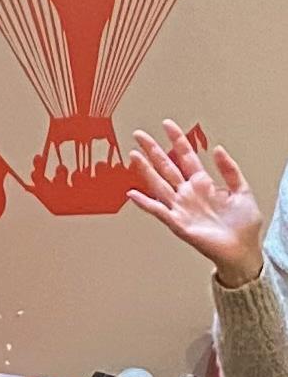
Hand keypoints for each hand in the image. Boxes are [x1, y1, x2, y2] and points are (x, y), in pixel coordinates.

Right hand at [129, 123, 264, 287]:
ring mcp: (181, 207)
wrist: (242, 251)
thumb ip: (230, 170)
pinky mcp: (178, 223)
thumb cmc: (243, 226)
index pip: (186, 156)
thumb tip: (218, 149)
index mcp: (203, 184)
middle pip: (167, 166)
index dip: (177, 140)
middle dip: (154, 150)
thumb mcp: (242, 191)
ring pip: (159, 184)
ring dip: (146, 170)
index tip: (167, 125)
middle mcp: (188, 194)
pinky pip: (159, 210)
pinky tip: (133, 194)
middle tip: (140, 135)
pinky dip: (145, 203)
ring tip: (135, 156)